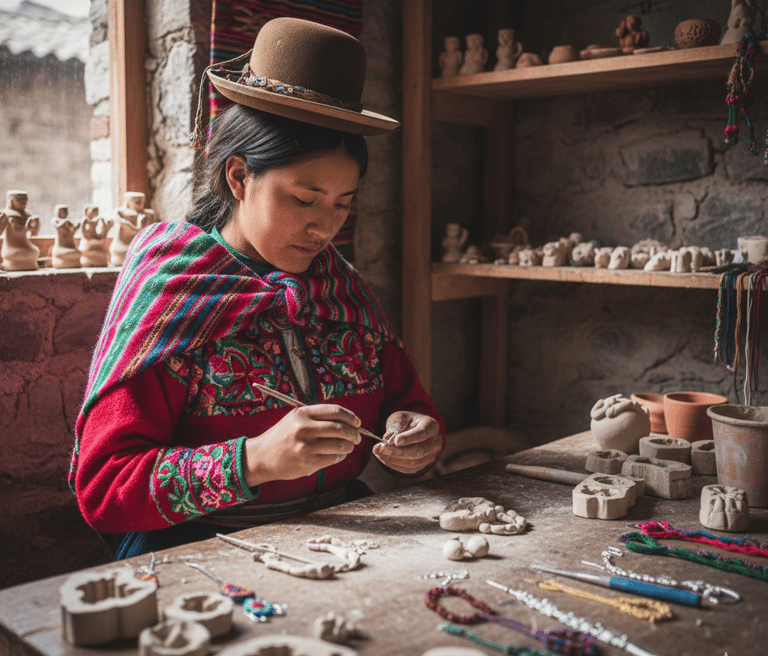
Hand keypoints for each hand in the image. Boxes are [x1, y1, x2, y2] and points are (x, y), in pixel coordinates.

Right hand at [243, 404, 361, 485]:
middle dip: (354, 433)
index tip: (357, 422)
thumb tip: (348, 420)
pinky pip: (333, 458)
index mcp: (303, 413)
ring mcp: (306, 446)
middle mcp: (304, 428)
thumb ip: (318, 417)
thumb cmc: (282, 436)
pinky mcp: (308, 462)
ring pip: (340, 444)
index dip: (350, 417)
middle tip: (357, 436)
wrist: (262, 456)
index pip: (335, 411)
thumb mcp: (296, 419)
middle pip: (341, 428)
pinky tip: (338, 455)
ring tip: (349, 446)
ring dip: (349, 446)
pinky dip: (340, 456)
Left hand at [373, 411, 441, 474]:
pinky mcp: (422, 465)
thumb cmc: (408, 422)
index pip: (421, 433)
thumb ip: (396, 426)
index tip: (396, 440)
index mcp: (431, 426)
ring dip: (393, 459)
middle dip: (397, 451)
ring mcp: (430, 456)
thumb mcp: (401, 417)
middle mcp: (434, 442)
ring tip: (378, 452)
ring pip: (412, 462)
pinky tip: (383, 458)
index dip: (409, 438)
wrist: (415, 430)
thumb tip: (387, 438)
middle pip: (418, 451)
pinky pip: (408, 469)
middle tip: (380, 448)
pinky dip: (394, 464)